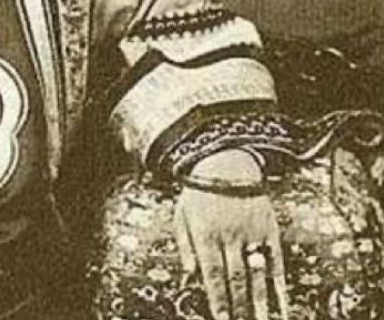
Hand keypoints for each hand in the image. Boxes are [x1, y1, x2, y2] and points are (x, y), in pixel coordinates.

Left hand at [174, 149, 288, 319]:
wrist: (225, 160)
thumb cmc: (198, 189)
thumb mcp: (181, 213)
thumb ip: (184, 245)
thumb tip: (190, 275)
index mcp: (205, 233)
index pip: (212, 275)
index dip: (218, 300)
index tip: (221, 319)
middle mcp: (229, 236)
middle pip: (235, 280)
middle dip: (238, 307)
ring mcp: (251, 233)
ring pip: (256, 275)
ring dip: (260, 303)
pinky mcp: (268, 229)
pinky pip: (275, 261)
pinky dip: (280, 284)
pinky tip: (283, 303)